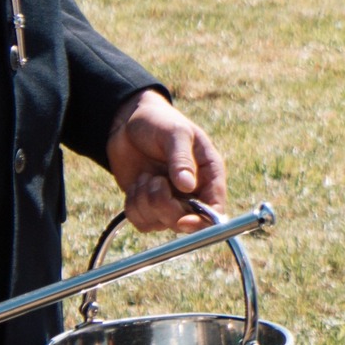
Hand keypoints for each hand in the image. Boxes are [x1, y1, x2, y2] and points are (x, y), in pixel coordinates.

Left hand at [105, 90, 227, 233]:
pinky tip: (137, 184)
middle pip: (184, 221)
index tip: (184, 221)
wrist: (128, 123)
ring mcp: (170, 201)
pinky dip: (133, 205)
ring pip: (159, 223)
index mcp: (209, 174)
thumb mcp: (175, 133)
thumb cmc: (160, 122)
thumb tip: (188, 186)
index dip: (203, 221)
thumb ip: (181, 159)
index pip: (215, 208)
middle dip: (163, 204)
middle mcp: (193, 192)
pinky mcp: (148, 205)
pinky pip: (140, 222)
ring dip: (144, 201)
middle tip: (154, 180)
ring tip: (145, 176)